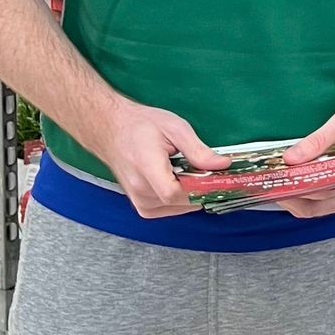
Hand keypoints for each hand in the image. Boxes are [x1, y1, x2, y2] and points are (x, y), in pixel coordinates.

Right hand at [95, 98, 227, 220]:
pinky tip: (181, 180)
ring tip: (191, 171)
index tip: (220, 179)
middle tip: (213, 171)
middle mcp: (139, 190)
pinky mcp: (142, 207)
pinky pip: (170, 209)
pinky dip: (182, 198)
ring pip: (179, 208)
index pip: (175, 194)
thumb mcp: (175, 128)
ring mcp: (139, 201)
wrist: (112, 129)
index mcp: (146, 168)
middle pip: (181, 202)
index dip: (201, 188)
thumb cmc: (140, 125)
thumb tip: (223, 165)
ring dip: (192, 193)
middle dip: (203, 188)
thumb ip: (198, 150)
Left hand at [278, 103, 334, 219]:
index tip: (273, 180)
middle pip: (316, 204)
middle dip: (289, 195)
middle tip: (266, 183)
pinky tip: (289, 186)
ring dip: (293, 199)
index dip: (295, 187)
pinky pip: (320, 207)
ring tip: (273, 184)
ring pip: (315, 210)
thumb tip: (291, 158)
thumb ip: (319, 139)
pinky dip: (302, 199)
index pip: (323, 189)